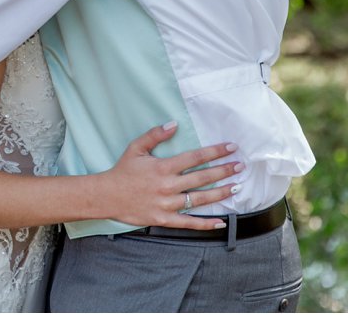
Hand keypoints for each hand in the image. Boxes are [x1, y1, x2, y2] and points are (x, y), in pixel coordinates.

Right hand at [98, 124, 242, 229]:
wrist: (107, 196)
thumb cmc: (123, 170)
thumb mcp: (136, 147)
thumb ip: (155, 135)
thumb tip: (174, 124)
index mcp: (163, 167)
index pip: (195, 158)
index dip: (214, 152)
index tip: (230, 147)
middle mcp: (168, 186)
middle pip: (202, 177)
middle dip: (223, 171)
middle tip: (240, 166)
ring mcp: (168, 204)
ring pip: (199, 199)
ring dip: (219, 193)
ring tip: (235, 188)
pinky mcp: (165, 220)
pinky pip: (189, 223)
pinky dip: (205, 223)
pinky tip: (221, 221)